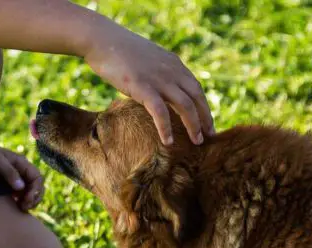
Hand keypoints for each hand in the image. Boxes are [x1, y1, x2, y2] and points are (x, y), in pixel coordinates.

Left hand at [0, 144, 43, 210]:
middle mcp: (20, 171)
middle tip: (24, 208)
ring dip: (28, 202)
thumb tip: (21, 187)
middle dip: (34, 198)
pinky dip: (20, 203)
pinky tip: (14, 208)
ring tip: (21, 209)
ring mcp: (13, 179)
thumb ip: (8, 172)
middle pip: (36, 186)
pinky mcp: (5, 186)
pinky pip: (18, 196)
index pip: (37, 177)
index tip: (27, 200)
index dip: (36, 190)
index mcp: (20, 163)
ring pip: (28, 192)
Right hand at [83, 26, 214, 145]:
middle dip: (205, 118)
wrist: (102, 40)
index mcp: (173, 64)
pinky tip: (168, 142)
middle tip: (210, 136)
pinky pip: (160, 112)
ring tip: (197, 142)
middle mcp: (171, 71)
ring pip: (185, 106)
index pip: (196, 88)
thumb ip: (158, 72)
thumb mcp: (147, 60)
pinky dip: (166, 128)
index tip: (207, 122)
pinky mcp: (143, 87)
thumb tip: (159, 88)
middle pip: (197, 98)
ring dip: (193, 126)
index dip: (204, 106)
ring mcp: (158, 79)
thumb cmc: (119, 51)